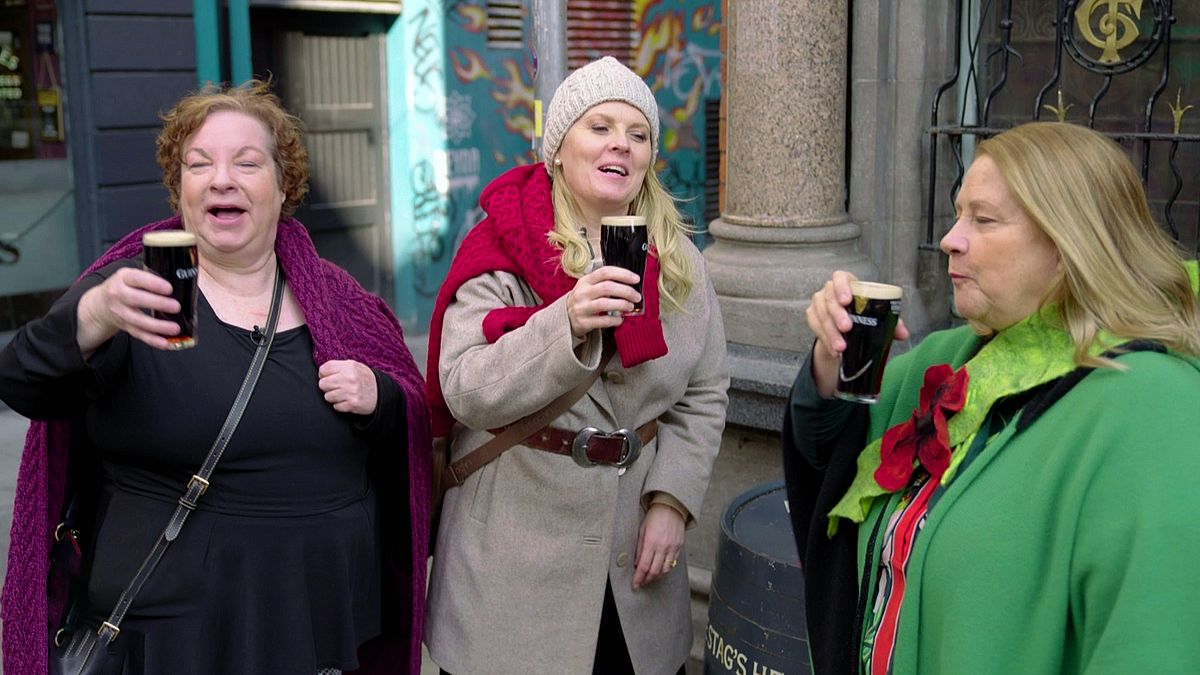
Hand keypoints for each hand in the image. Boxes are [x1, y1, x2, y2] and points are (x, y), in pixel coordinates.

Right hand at [77, 266, 181, 355]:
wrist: (101, 303)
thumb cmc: (125, 286)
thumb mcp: (132, 275)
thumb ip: (149, 275)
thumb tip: (178, 277)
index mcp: (124, 278)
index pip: (136, 278)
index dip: (152, 283)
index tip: (169, 288)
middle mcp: (119, 294)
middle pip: (136, 299)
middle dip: (157, 303)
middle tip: (176, 307)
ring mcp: (120, 312)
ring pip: (138, 321)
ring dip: (157, 326)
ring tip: (175, 328)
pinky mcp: (125, 326)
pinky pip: (139, 334)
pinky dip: (152, 340)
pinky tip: (166, 343)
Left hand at [318, 359, 378, 414]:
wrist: (381, 393)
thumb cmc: (364, 379)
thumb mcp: (355, 366)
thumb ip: (339, 366)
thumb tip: (322, 371)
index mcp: (349, 367)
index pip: (324, 369)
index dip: (323, 374)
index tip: (328, 377)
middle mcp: (349, 379)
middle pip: (323, 384)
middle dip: (327, 386)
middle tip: (335, 386)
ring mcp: (351, 392)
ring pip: (327, 396)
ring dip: (333, 397)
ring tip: (342, 394)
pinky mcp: (352, 404)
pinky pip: (335, 406)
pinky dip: (340, 405)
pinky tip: (347, 400)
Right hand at [565, 266, 641, 337]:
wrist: (565, 318)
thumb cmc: (583, 300)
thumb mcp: (588, 287)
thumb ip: (605, 283)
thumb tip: (630, 284)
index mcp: (585, 281)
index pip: (605, 272)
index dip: (623, 274)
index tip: (636, 279)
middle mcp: (582, 292)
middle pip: (607, 287)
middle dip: (626, 291)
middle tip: (637, 296)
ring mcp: (581, 307)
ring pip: (605, 304)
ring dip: (621, 304)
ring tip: (630, 306)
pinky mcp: (583, 322)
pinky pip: (602, 321)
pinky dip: (615, 320)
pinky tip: (620, 320)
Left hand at [633, 503, 684, 588]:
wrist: (671, 507)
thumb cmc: (654, 516)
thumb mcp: (642, 530)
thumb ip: (640, 548)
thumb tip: (637, 564)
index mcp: (651, 542)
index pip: (644, 566)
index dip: (639, 578)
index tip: (635, 584)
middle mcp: (663, 546)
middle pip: (655, 571)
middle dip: (647, 580)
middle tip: (641, 583)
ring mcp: (673, 547)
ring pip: (665, 570)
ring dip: (657, 577)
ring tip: (650, 578)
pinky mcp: (680, 546)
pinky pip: (673, 563)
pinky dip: (665, 569)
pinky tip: (660, 570)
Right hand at [806, 270, 908, 396]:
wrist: (846, 326)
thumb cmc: (863, 313)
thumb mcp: (878, 314)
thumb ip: (891, 322)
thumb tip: (903, 334)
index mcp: (847, 283)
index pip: (840, 278)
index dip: (842, 287)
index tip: (847, 301)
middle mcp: (830, 291)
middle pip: (829, 299)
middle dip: (837, 315)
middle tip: (847, 328)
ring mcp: (819, 303)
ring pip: (821, 316)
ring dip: (831, 332)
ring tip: (841, 347)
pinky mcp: (812, 317)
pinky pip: (816, 328)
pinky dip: (826, 340)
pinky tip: (834, 350)